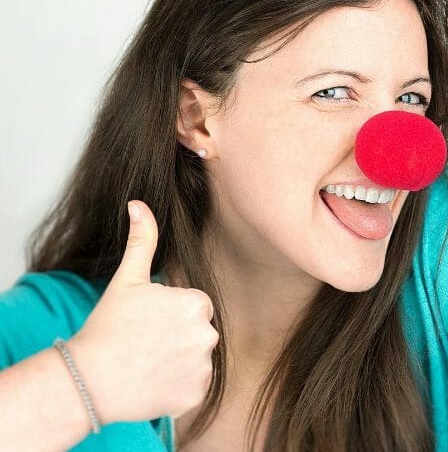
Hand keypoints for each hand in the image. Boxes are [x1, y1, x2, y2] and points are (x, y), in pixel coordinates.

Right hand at [68, 200, 218, 423]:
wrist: (89, 380)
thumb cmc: (109, 326)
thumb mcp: (127, 279)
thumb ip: (142, 240)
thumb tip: (139, 204)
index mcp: (197, 303)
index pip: (195, 305)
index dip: (171, 312)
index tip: (150, 322)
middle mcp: (208, 334)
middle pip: (199, 331)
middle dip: (178, 335)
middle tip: (147, 343)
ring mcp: (203, 367)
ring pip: (197, 358)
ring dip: (180, 360)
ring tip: (149, 362)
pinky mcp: (196, 394)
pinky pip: (195, 385)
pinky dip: (179, 386)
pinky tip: (154, 381)